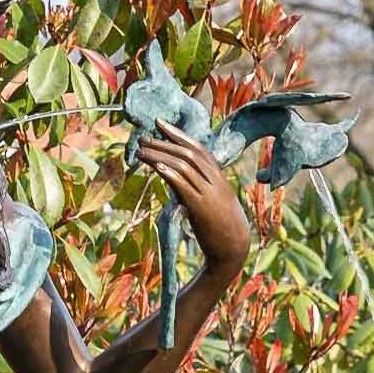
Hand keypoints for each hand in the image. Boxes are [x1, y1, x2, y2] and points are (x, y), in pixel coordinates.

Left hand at [139, 119, 250, 276]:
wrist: (233, 249)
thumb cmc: (219, 227)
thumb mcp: (209, 201)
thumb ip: (193, 187)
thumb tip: (171, 176)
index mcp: (218, 177)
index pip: (198, 148)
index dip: (178, 134)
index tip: (160, 123)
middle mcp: (215, 181)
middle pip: (188, 154)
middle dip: (164, 143)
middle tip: (142, 137)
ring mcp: (209, 193)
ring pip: (184, 166)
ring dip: (160, 156)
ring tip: (140, 151)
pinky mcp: (201, 207)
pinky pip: (185, 186)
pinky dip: (170, 174)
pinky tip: (156, 167)